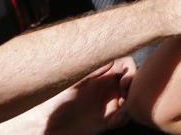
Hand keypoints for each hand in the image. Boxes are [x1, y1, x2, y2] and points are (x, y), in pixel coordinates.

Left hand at [1, 58, 134, 134]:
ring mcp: (107, 101)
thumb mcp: (74, 82)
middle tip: (125, 101)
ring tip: (116, 118)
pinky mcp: (108, 117)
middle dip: (134, 90)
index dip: (131, 72)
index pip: (125, 64)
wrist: (45, 128)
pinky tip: (111, 124)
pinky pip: (125, 115)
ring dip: (129, 107)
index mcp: (99, 72)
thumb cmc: (53, 104)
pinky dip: (123, 119)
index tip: (126, 84)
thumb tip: (111, 53)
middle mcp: (105, 84)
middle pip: (133, 80)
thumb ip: (94, 68)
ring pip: (131, 98)